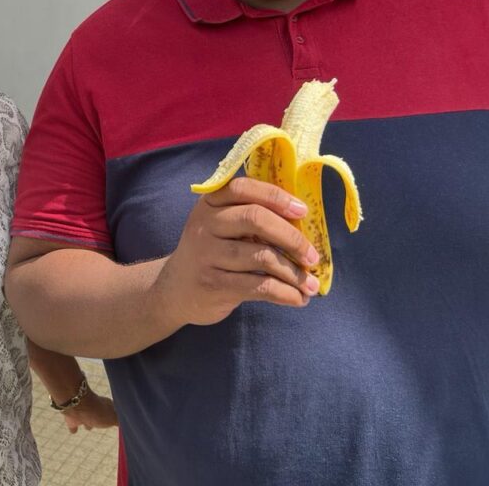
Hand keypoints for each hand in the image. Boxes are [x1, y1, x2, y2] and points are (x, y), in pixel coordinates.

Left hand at [62, 390, 117, 433]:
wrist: (77, 404)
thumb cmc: (98, 411)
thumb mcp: (114, 418)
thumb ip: (120, 422)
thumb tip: (128, 424)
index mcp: (107, 406)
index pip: (113, 411)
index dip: (115, 416)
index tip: (117, 420)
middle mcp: (95, 408)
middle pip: (100, 413)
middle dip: (101, 419)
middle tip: (104, 424)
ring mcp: (83, 411)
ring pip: (87, 418)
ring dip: (87, 423)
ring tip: (88, 428)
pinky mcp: (72, 417)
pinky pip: (73, 423)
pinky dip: (73, 427)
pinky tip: (73, 431)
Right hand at [154, 177, 319, 328]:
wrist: (174, 290)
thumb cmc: (213, 252)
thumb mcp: (221, 226)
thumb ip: (251, 217)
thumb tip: (304, 223)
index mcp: (211, 203)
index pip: (244, 189)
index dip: (276, 197)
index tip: (303, 211)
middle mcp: (205, 224)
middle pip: (255, 219)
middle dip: (291, 237)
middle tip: (313, 256)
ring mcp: (207, 255)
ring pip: (261, 257)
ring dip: (294, 272)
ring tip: (311, 286)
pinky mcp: (213, 284)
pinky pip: (259, 286)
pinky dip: (285, 294)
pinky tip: (298, 299)